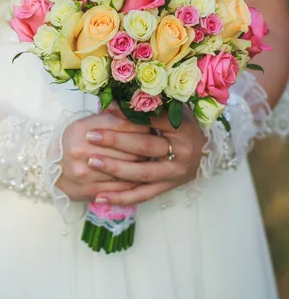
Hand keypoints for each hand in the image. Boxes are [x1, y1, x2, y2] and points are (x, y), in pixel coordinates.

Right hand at [57, 112, 149, 201]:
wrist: (52, 169)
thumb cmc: (75, 142)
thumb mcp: (89, 123)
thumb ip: (113, 117)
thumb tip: (141, 112)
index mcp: (81, 129)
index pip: (121, 125)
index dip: (141, 125)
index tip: (154, 125)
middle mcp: (80, 150)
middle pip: (127, 148)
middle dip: (148, 145)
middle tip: (161, 142)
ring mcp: (84, 173)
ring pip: (127, 168)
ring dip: (145, 163)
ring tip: (155, 158)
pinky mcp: (89, 190)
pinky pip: (122, 186)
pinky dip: (136, 180)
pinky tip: (144, 174)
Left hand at [87, 106, 205, 205]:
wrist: (206, 150)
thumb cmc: (184, 124)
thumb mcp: (172, 108)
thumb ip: (147, 105)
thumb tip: (112, 100)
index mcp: (183, 127)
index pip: (152, 119)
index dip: (128, 114)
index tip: (106, 109)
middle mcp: (182, 152)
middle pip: (145, 146)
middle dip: (116, 141)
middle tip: (92, 136)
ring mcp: (175, 172)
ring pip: (142, 173)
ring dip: (115, 169)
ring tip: (92, 162)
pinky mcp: (169, 187)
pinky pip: (143, 195)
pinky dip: (121, 197)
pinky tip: (100, 197)